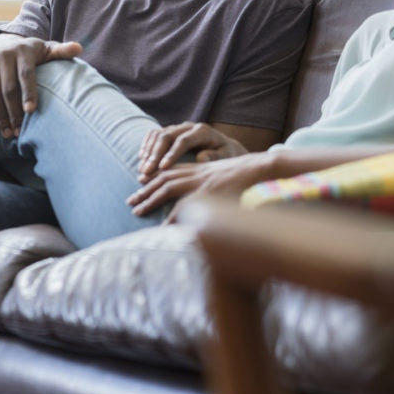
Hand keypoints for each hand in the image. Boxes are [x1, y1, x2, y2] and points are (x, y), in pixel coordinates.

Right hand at [0, 34, 81, 136]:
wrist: (3, 42)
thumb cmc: (32, 53)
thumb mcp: (47, 49)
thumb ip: (62, 51)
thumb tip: (78, 47)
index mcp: (23, 51)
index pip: (26, 74)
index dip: (28, 93)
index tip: (31, 111)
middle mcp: (4, 54)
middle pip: (8, 87)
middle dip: (13, 111)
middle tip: (19, 131)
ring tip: (8, 133)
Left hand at [127, 152, 274, 220]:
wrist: (264, 168)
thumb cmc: (249, 177)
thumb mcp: (226, 180)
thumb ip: (213, 187)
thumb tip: (206, 203)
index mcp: (201, 169)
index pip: (171, 171)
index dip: (154, 177)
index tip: (140, 185)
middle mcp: (198, 173)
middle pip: (164, 178)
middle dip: (145, 190)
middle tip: (130, 202)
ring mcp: (202, 182)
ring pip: (169, 187)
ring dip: (150, 199)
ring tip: (136, 211)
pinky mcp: (210, 192)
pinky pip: (186, 204)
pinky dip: (173, 215)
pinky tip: (163, 225)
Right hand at [137, 122, 248, 180]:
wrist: (224, 147)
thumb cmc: (225, 155)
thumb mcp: (225, 157)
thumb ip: (215, 157)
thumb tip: (201, 158)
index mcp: (203, 131)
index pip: (184, 140)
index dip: (172, 153)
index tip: (163, 168)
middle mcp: (188, 126)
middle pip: (167, 135)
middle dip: (155, 154)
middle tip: (146, 172)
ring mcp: (178, 127)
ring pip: (158, 134)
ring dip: (148, 151)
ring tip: (142, 169)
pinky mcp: (171, 131)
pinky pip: (154, 134)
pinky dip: (146, 145)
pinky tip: (142, 158)